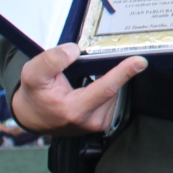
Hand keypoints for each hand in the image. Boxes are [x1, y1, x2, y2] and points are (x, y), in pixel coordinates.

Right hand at [9, 43, 145, 134]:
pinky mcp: (103, 121)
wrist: (32, 117)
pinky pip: (113, 97)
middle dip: (112, 69)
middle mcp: (91, 120)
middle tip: (100, 57)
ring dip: (107, 78)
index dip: (124, 72)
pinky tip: (94, 82)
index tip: (140, 61)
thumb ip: (51, 60)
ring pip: (115, 91)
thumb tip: (74, 50)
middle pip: (114, 87)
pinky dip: (107, 86)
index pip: (106, 88)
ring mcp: (98, 123)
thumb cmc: (34, 95)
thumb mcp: (32, 73)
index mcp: (75, 110)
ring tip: (87, 75)